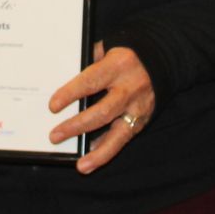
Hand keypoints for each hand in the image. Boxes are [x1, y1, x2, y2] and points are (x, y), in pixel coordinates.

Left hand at [48, 42, 155, 174]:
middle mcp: (129, 88)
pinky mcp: (142, 120)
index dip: (71, 94)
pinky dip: (107, 151)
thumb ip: (88, 61)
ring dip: (97, 152)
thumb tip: (63, 78)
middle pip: (102, 111)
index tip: (53, 106)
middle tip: (55, 135)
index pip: (90, 81)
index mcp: (117, 65)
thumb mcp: (107, 48)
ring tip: (80, 165)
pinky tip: (92, 159)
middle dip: (77, 126)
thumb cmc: (124, 56)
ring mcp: (138, 107)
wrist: (161, 60)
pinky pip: (124, 139)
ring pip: (118, 133)